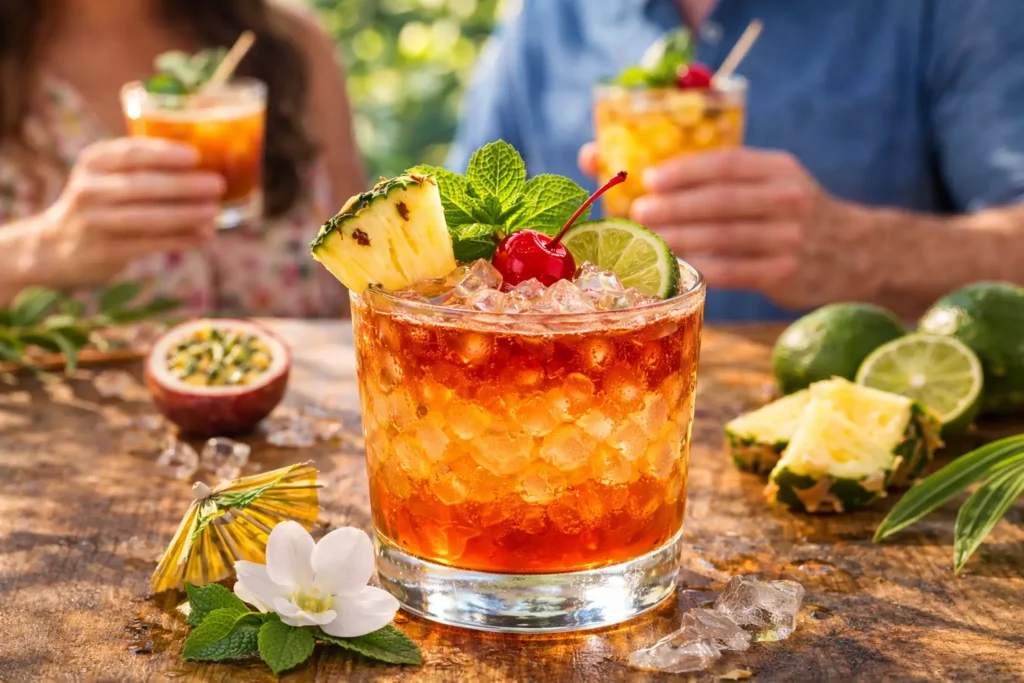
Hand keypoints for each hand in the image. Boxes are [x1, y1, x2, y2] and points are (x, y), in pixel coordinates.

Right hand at [38, 137, 224, 288]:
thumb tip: (205, 166)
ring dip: (185, 215)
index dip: (164, 154)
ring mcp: (94, 222)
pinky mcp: (105, 251)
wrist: (56, 246)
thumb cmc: (102, 203)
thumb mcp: (109, 176)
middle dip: (183, 186)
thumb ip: (144, 168)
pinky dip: (180, 239)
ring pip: (147, 218)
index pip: (130, 153)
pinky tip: (203, 235)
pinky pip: (149, 244)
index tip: (196, 156)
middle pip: (142, 186)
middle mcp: (90, 189)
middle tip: (217, 185)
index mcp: (94, 162)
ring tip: (214, 211)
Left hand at [578, 143, 873, 308]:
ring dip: (679, 240)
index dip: (684, 171)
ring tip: (647, 241)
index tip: (650, 179)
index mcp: (778, 169)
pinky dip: (699, 270)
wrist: (856, 252)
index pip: (726, 164)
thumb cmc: (788, 214)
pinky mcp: (785, 274)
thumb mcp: (770, 183)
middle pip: (720, 202)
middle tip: (639, 212)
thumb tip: (634, 165)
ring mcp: (789, 239)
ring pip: (722, 239)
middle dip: (674, 207)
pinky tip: (673, 269)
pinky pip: (732, 272)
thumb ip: (719, 177)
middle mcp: (788, 199)